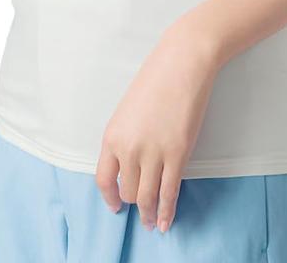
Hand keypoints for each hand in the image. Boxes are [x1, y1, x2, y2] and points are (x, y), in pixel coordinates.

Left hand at [95, 19, 219, 232]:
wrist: (182, 62)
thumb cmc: (157, 79)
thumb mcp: (128, 110)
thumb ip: (126, 137)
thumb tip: (130, 164)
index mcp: (112, 135)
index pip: (104, 179)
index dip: (110, 197)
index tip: (116, 205)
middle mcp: (128, 148)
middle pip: (128, 191)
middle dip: (135, 202)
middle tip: (142, 209)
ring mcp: (153, 153)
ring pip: (147, 197)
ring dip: (149, 214)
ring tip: (153, 223)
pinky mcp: (178, 154)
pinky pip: (169, 192)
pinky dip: (167, 211)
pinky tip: (166, 221)